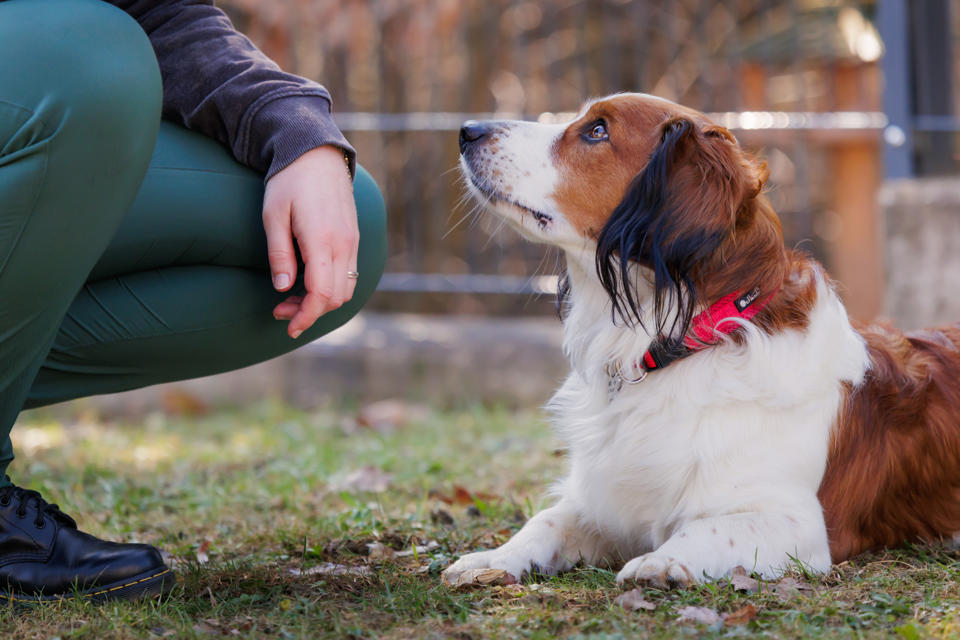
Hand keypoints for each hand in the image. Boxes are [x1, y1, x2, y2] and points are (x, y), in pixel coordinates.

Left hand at [262, 146, 357, 337]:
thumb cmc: (289, 181)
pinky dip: (331, 287)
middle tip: (280, 310)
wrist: (316, 152)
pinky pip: (349, 273)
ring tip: (292, 298)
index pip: (322, 293)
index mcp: (322, 239)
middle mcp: (343, 243)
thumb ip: (279, 253)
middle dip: (310, 312)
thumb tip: (283, 288)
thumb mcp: (273, 215)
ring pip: (346, 288)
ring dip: (322, 301)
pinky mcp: (353, 237)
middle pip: (336, 297)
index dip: (306, 316)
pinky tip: (309, 282)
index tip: (289, 326)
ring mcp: (352, 240)